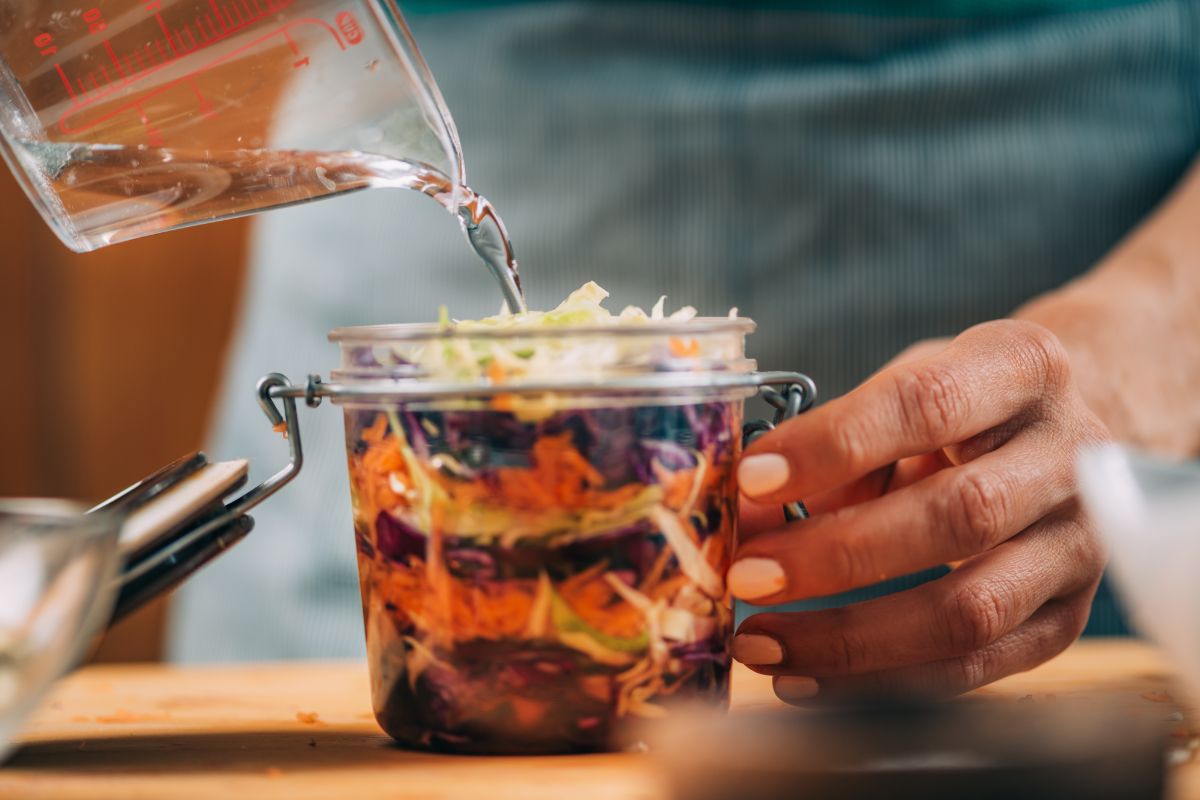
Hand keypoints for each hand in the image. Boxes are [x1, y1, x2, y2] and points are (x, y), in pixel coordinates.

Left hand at [730, 320, 1108, 702]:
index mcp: (1022, 368)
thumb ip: (831, 448)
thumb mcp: (901, 393)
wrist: (1057, 435)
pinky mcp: (1069, 617)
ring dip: (851, 637)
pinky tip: (806, 677)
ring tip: (762, 644)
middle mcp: (1071, 455)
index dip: (833, 445)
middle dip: (836, 554)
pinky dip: (880, 681)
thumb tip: (747, 517)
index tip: (750, 480)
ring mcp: (1080, 544)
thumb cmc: (958, 408)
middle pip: (957, 516)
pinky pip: (975, 665)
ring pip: (971, 610)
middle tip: (746, 576)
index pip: (926, 404)